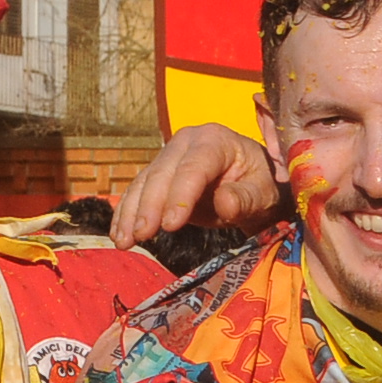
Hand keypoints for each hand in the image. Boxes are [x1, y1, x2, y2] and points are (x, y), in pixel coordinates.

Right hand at [112, 124, 284, 247]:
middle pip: (162, 173)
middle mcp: (187, 142)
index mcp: (215, 140)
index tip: (171, 225)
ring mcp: (169, 156)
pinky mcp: (159, 175)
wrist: (252, 182)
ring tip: (124, 242)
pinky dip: (126, 214)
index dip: (180, 196)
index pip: (194, 167)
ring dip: (131, 213)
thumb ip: (246, 198)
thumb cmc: (261, 186)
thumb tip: (224, 203)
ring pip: (144, 183)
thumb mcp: (263, 194)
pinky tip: (119, 235)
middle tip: (142, 236)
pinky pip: (138, 192)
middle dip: (149, 206)